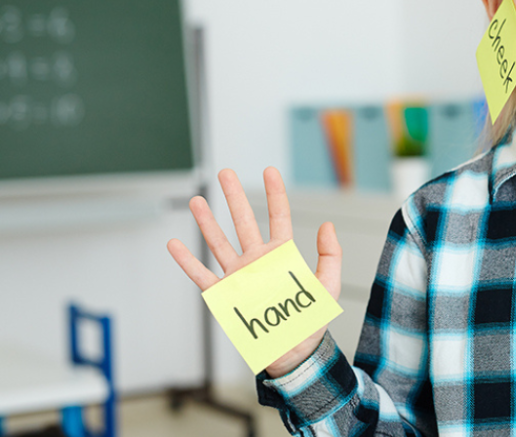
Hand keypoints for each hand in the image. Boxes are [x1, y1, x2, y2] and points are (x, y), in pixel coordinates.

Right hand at [167, 166, 341, 377]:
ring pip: (219, 243)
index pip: (278, 217)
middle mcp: (258, 260)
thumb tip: (327, 225)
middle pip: (244, 222)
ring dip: (207, 222)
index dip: (275, 194)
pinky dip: (187, 262)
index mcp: (282, 255)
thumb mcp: (328, 285)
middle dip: (234, 197)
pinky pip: (203, 276)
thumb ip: (330, 255)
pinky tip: (175, 245)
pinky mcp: (225, 296)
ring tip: (196, 200)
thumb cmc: (310, 320)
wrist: (292, 353)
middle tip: (226, 173)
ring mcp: (239, 276)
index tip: (270, 171)